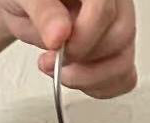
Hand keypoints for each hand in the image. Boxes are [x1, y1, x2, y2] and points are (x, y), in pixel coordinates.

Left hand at [0, 0, 136, 97]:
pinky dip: (100, 87)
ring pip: (124, 61)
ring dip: (89, 78)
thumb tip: (59, 34)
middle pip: (121, 36)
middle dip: (83, 60)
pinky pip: (125, 77)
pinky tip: (76, 79)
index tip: (55, 46)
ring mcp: (118, 27)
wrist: (25, 6)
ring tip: (59, 71)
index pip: (104, 10)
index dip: (82, 36)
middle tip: (50, 60)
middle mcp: (113, 2)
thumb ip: (43, 11)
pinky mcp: (117, 51)